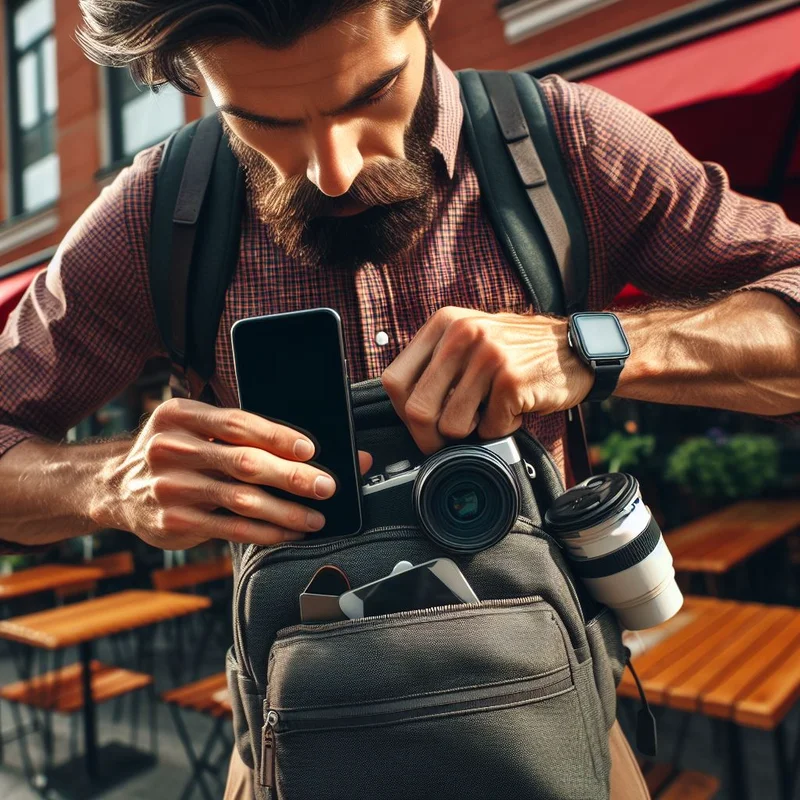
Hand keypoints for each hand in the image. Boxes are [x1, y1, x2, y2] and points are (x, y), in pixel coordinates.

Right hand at [93, 399, 371, 549]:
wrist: (115, 487)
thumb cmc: (174, 452)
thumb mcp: (193, 427)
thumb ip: (241, 432)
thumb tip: (307, 447)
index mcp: (180, 415)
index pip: (237, 424)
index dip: (277, 436)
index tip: (309, 450)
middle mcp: (172, 449)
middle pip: (244, 463)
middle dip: (292, 476)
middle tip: (325, 486)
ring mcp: (170, 488)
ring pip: (241, 501)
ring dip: (286, 511)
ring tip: (316, 516)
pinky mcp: (174, 522)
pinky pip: (231, 529)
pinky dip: (266, 532)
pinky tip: (289, 532)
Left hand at [381, 307, 592, 453]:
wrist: (578, 350)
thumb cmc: (520, 352)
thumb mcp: (472, 338)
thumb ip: (438, 363)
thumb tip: (405, 408)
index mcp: (445, 323)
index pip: (395, 380)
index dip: (402, 413)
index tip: (419, 426)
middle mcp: (462, 334)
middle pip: (417, 409)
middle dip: (430, 438)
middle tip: (447, 442)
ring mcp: (487, 357)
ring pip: (451, 426)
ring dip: (471, 434)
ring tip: (489, 415)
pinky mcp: (511, 381)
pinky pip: (489, 429)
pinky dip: (501, 430)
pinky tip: (514, 412)